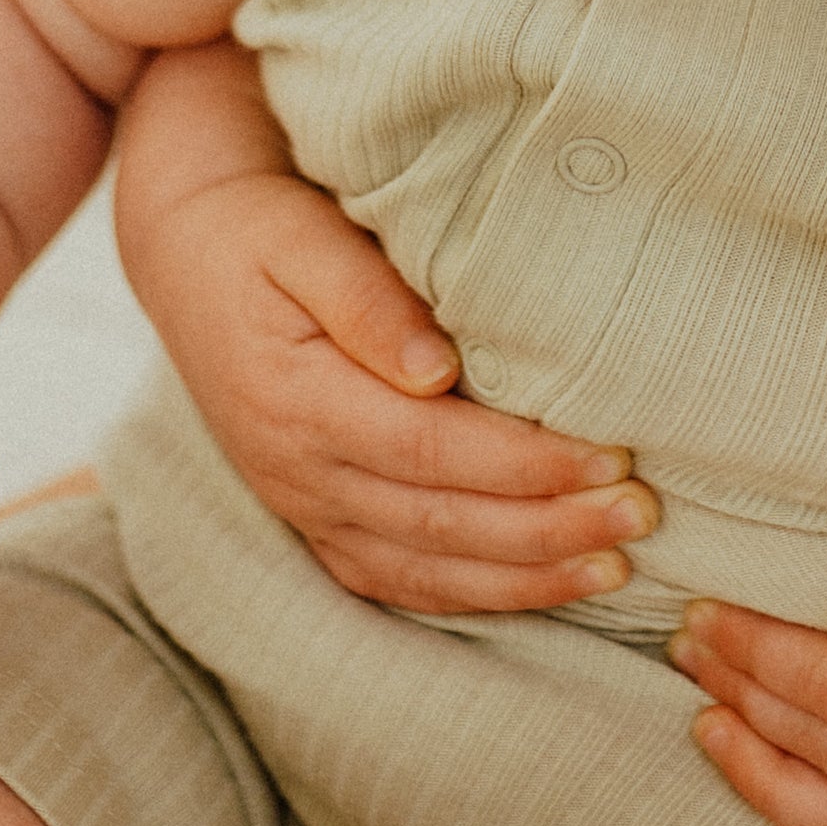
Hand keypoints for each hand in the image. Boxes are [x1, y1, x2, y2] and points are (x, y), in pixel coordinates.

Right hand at [127, 162, 656, 615]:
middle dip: (549, 530)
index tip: (612, 457)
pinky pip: (394, 580)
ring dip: (525, 577)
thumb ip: (367, 300)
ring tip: (615, 565)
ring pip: (422, 569)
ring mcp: (301, 504)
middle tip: (641, 517)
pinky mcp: (312, 519)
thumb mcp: (302, 237)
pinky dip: (472, 594)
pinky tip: (541, 587)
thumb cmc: (259, 231)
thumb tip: (437, 370)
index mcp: (296, 398)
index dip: (525, 465)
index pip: (430, 450)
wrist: (185, 255)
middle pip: (438, 522)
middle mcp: (296, 468)